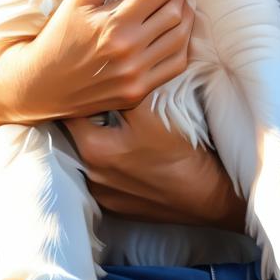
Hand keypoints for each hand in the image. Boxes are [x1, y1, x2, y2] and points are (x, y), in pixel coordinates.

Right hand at [0, 0, 195, 122]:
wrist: (38, 85)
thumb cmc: (56, 39)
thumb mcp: (74, 1)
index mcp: (114, 25)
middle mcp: (130, 51)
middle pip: (174, 14)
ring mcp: (136, 76)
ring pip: (180, 40)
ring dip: (187, 18)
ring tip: (183, 5)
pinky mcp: (137, 92)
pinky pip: (174, 66)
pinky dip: (183, 46)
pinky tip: (180, 34)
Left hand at [66, 98, 246, 229]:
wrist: (208, 194)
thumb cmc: (180, 149)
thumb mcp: (148, 111)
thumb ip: (118, 91)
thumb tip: (101, 73)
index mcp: (93, 149)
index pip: (71, 113)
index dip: (80, 94)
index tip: (87, 81)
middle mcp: (91, 175)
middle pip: (78, 135)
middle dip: (89, 116)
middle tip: (105, 98)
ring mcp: (103, 194)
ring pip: (90, 156)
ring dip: (100, 140)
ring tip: (118, 126)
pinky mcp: (117, 206)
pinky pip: (104, 177)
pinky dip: (110, 162)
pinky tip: (130, 153)